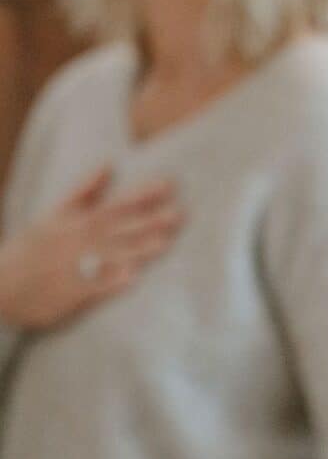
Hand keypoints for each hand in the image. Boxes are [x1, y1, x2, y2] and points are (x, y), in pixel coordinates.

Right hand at [0, 166, 182, 331]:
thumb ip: (85, 190)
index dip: (142, 195)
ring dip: (138, 249)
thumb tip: (109, 164)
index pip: (114, 204)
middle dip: (149, 221)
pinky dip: (112, 282)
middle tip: (180, 214)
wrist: (0, 287)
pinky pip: (95, 288)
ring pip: (111, 256)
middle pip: (118, 229)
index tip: (169, 184)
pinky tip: (133, 278)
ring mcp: (75, 267)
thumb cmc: (33, 249)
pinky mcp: (72, 294)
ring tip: (165, 243)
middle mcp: (77, 241)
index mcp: (74, 220)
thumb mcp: (54, 214)